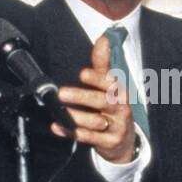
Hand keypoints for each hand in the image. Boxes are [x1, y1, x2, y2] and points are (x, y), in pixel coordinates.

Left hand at [49, 35, 136, 162]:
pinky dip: (71, 132)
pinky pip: (89, 138)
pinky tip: (57, 127)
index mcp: (120, 92)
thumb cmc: (113, 106)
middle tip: (61, 93)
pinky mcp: (109, 142)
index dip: (97, 78)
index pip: (110, 83)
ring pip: (95, 122)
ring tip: (58, 112)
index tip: (82, 74)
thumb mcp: (110, 86)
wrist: (125, 140)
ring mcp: (116, 126)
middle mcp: (121, 108)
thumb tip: (103, 38)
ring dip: (75, 117)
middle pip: (102, 102)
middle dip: (82, 97)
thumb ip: (103, 64)